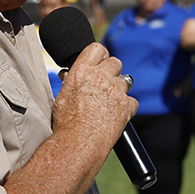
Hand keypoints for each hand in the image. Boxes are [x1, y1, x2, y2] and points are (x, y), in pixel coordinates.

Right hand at [53, 42, 136, 156]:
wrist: (77, 144)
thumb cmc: (65, 123)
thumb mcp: (62, 95)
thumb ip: (71, 80)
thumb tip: (69, 74)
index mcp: (81, 71)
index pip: (97, 48)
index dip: (100, 56)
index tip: (99, 63)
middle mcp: (100, 77)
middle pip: (115, 62)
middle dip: (111, 71)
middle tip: (104, 85)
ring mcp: (115, 91)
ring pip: (125, 81)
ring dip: (118, 89)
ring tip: (107, 104)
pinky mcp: (126, 106)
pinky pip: (132, 101)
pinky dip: (127, 107)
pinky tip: (116, 115)